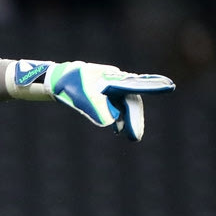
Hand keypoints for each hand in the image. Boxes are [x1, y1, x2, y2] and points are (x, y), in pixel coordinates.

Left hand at [13, 59, 174, 140]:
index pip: (134, 90)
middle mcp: (114, 80)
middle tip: (134, 137)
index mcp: (112, 79)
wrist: (54, 78)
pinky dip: (118, 115)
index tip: (162, 96)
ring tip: (128, 134)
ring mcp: (109, 86)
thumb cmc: (68, 85)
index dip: (148, 96)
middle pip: (130, 101)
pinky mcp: (102, 91)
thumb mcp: (81, 98)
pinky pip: (116, 104)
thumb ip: (96, 109)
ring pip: (124, 103)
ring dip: (126, 118)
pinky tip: (116, 127)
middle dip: (133, 119)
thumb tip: (110, 122)